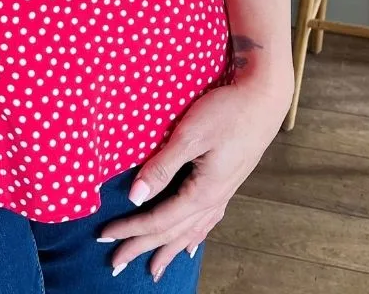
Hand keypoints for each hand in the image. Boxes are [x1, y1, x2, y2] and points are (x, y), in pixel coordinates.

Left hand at [97, 70, 292, 281]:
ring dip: (167, 250)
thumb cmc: (227, 112)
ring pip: (189, 233)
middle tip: (115, 264)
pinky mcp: (227, 184)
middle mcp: (213, 200)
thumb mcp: (189, 135)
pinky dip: (193, 238)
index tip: (105, 236)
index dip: (130, 229)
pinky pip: (206, 222)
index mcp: (202, 192)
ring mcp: (222, 194)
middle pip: (172, 233)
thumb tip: (135, 197)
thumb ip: (162, 166)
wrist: (263, 99)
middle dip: (142, 248)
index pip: (158, 220)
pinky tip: (190, 246)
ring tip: (153, 269)